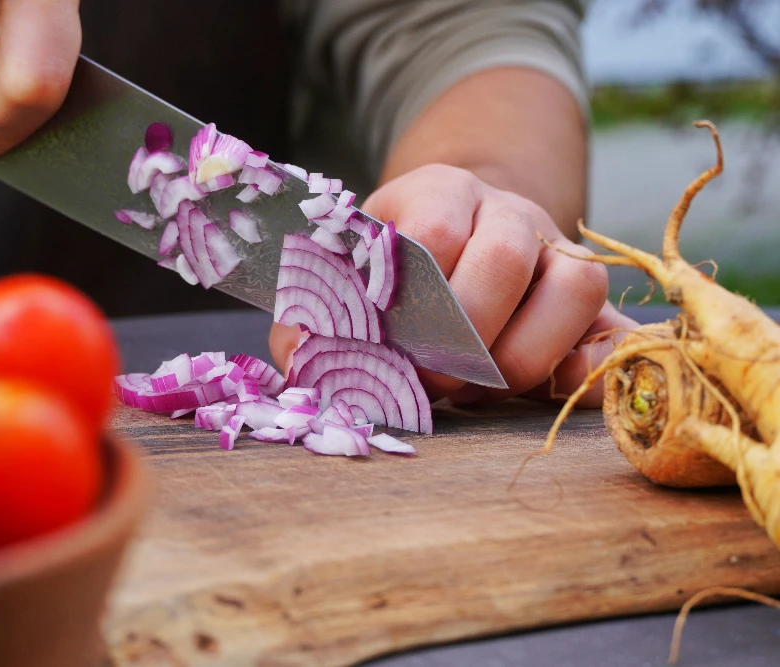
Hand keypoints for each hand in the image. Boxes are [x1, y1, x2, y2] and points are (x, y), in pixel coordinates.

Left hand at [269, 164, 638, 407]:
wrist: (457, 231)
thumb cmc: (389, 267)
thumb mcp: (344, 273)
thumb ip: (316, 311)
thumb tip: (305, 353)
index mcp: (438, 191)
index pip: (434, 231)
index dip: (412, 301)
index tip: (391, 347)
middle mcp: (506, 211)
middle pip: (506, 258)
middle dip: (464, 337)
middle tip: (433, 380)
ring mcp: (556, 249)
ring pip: (576, 283)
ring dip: (525, 353)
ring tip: (480, 386)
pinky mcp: (587, 295)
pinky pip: (616, 324)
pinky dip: (594, 363)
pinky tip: (553, 387)